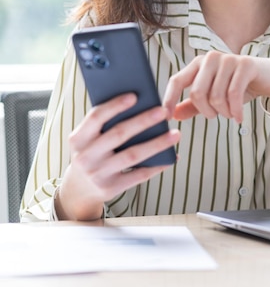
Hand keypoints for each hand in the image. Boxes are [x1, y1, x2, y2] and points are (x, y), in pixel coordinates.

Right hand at [56, 93, 179, 220]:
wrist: (79, 189)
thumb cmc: (91, 153)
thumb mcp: (87, 139)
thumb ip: (103, 124)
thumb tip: (138, 104)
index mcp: (78, 138)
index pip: (96, 117)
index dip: (115, 106)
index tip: (134, 96)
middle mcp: (86, 156)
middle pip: (119, 134)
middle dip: (143, 121)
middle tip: (163, 111)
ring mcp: (98, 174)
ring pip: (132, 155)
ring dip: (156, 144)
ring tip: (174, 134)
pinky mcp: (110, 188)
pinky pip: (138, 175)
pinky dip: (156, 166)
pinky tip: (170, 157)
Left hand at [163, 52, 269, 122]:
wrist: (267, 77)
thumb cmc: (238, 87)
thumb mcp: (213, 97)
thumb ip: (192, 105)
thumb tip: (172, 115)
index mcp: (198, 64)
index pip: (176, 80)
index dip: (169, 99)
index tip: (166, 118)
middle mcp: (210, 58)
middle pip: (197, 93)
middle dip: (207, 112)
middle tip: (216, 116)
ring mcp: (228, 59)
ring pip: (216, 96)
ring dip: (224, 112)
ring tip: (231, 113)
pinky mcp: (245, 64)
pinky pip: (234, 94)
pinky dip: (235, 111)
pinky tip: (239, 117)